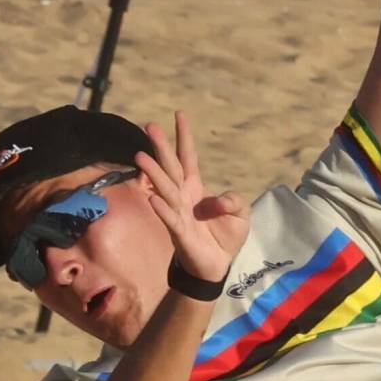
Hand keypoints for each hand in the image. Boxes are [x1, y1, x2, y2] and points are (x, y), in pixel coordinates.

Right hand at [130, 110, 244, 290]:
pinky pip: (169, 218)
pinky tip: (152, 196)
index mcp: (196, 187)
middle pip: (170, 166)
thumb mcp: (240, 214)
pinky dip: (162, 208)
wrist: (218, 266)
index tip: (180, 114)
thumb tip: (219, 201)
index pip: (189, 157)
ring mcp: (178, 212)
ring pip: (164, 188)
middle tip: (149, 125)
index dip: (184, 137)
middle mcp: (183, 196)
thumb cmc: (225, 236)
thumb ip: (233, 201)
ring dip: (153, 173)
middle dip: (160, 146)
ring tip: (140, 156)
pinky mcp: (179, 232)